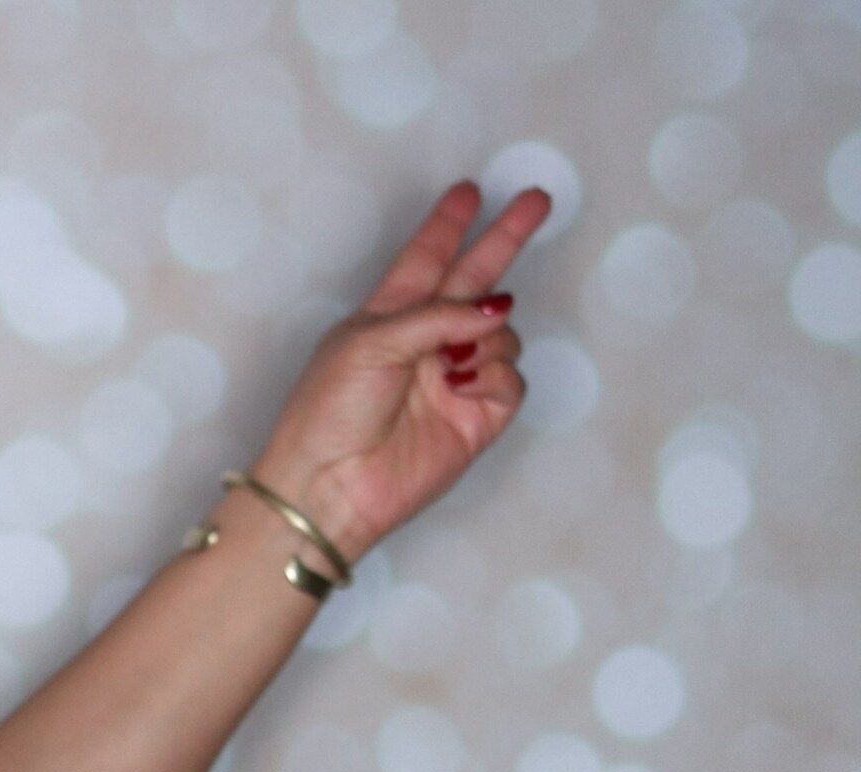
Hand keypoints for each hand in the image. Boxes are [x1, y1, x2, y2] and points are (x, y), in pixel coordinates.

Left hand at [237, 181, 547, 563]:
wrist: (330, 486)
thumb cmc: (327, 413)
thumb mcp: (369, 344)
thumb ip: (436, 316)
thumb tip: (497, 310)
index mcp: (387, 317)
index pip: (425, 259)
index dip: (447, 226)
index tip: (468, 192)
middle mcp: (425, 341)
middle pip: (476, 279)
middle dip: (504, 239)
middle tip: (536, 200)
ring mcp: (455, 377)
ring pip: (501, 331)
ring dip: (486, 336)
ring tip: (449, 363)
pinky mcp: (478, 414)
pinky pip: (510, 378)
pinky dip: (492, 375)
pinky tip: (461, 387)